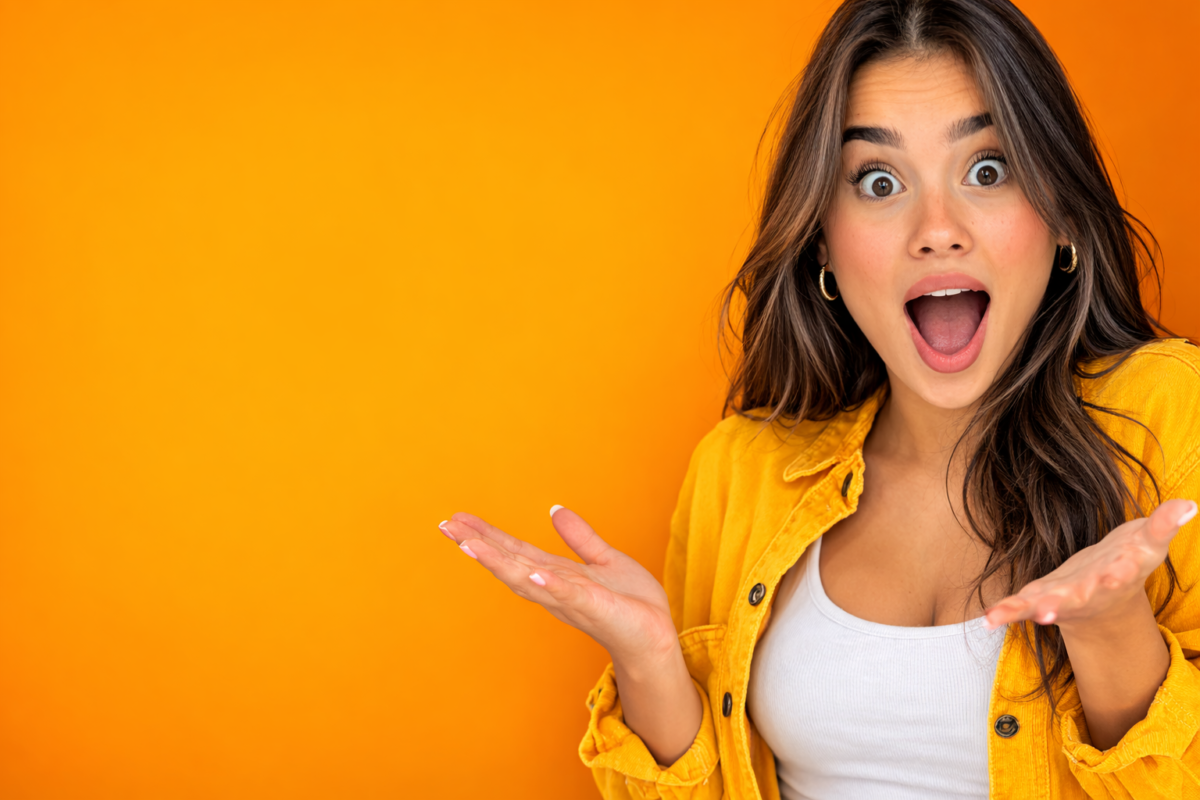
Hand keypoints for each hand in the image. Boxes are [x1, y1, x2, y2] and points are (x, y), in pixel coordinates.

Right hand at [438, 507, 678, 663]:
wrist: (657, 637)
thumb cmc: (632, 605)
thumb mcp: (604, 560)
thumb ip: (580, 538)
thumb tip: (555, 510)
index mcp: (555, 575)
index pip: (514, 551)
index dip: (486, 535)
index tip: (456, 520)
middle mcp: (555, 589)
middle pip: (510, 563)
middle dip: (478, 546)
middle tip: (446, 527)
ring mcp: (573, 600)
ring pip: (529, 579)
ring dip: (500, 563)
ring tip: (470, 546)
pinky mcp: (598, 608)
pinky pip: (571, 595)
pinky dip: (550, 585)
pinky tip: (532, 573)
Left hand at [984, 499, 1197, 631]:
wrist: (1107, 596)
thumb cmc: (1127, 561)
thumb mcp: (1147, 542)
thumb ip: (1163, 525)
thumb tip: (1187, 505)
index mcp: (1119, 575)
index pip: (1122, 573)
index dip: (1118, 572)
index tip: (1115, 573)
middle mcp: (1091, 592)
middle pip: (1080, 596)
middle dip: (1066, 601)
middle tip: (1049, 611)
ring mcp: (1064, 598)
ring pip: (1047, 606)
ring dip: (1032, 610)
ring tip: (1012, 616)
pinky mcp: (1041, 597)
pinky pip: (1021, 606)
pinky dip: (1006, 611)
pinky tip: (988, 618)